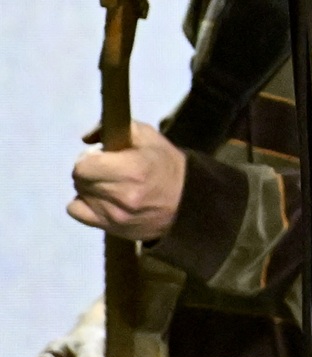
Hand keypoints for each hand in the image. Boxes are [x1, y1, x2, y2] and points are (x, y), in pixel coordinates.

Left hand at [69, 120, 185, 241]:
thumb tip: (86, 138)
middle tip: (105, 169)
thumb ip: (116, 129)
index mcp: (131, 169)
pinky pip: (78, 213)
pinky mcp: (111, 228)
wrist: (187, 201)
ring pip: (79, 195)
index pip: (83, 166)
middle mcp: (120, 195)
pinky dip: (84, 203)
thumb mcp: (149, 137)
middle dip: (89, 171)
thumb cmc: (167, 165)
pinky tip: (99, 199)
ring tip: (108, 184)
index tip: (101, 157)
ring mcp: (114, 215)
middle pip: (80, 180)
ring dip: (89, 187)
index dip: (89, 158)